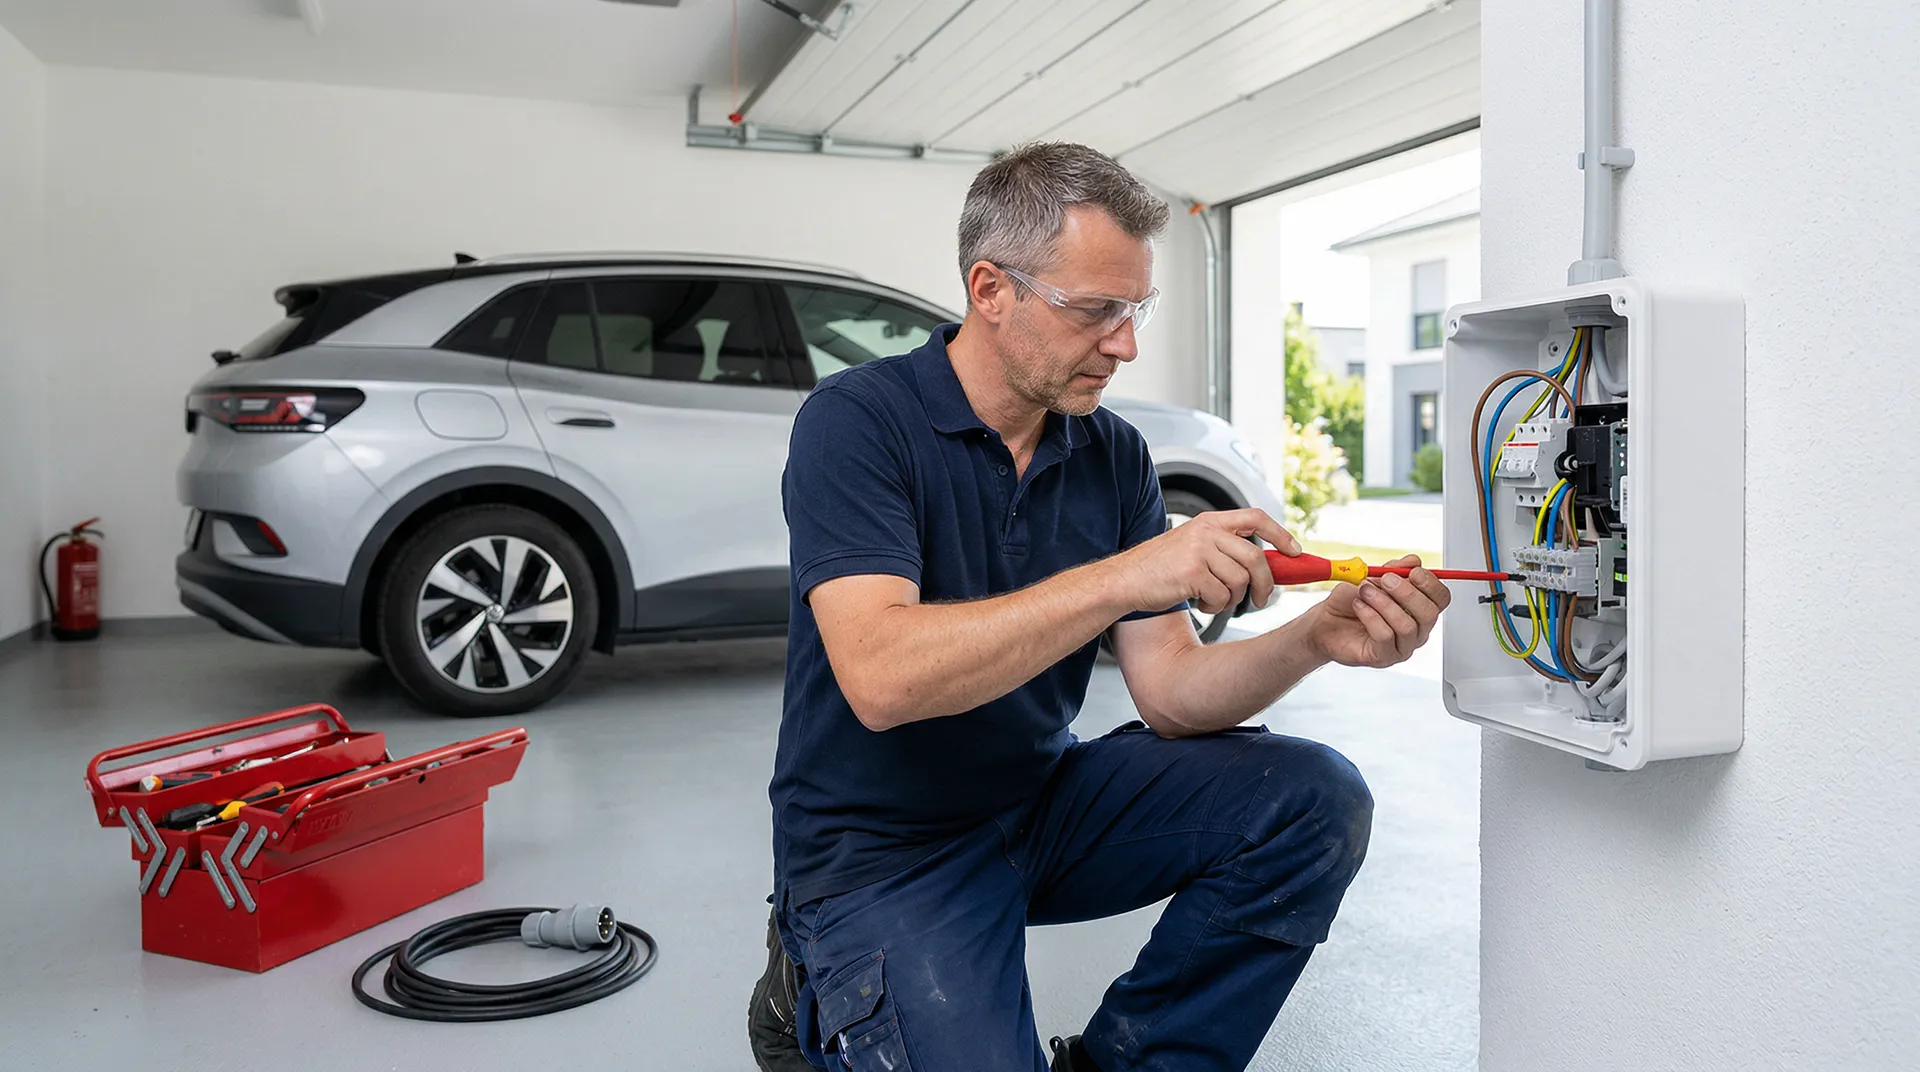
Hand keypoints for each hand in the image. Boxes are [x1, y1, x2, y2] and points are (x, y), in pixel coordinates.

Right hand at [1109, 508, 1299, 617]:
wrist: (1124, 581)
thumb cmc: (1159, 569)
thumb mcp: (1193, 547)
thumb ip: (1224, 549)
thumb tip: (1266, 565)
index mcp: (1209, 522)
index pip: (1256, 518)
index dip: (1280, 535)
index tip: (1295, 552)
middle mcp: (1206, 532)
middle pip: (1255, 557)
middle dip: (1266, 583)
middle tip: (1264, 600)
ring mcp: (1199, 551)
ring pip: (1240, 580)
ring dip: (1232, 599)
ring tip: (1212, 599)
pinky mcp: (1192, 572)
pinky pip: (1222, 595)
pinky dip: (1215, 606)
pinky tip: (1199, 603)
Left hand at [1307, 555, 1451, 667]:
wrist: (1325, 622)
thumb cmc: (1350, 602)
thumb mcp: (1371, 577)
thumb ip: (1394, 569)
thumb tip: (1414, 561)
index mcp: (1418, 609)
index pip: (1441, 599)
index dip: (1431, 584)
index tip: (1413, 572)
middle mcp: (1416, 630)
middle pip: (1429, 614)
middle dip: (1407, 593)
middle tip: (1385, 580)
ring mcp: (1401, 646)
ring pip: (1407, 626)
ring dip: (1383, 603)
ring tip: (1364, 592)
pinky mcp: (1383, 657)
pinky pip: (1385, 636)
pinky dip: (1370, 616)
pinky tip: (1359, 607)